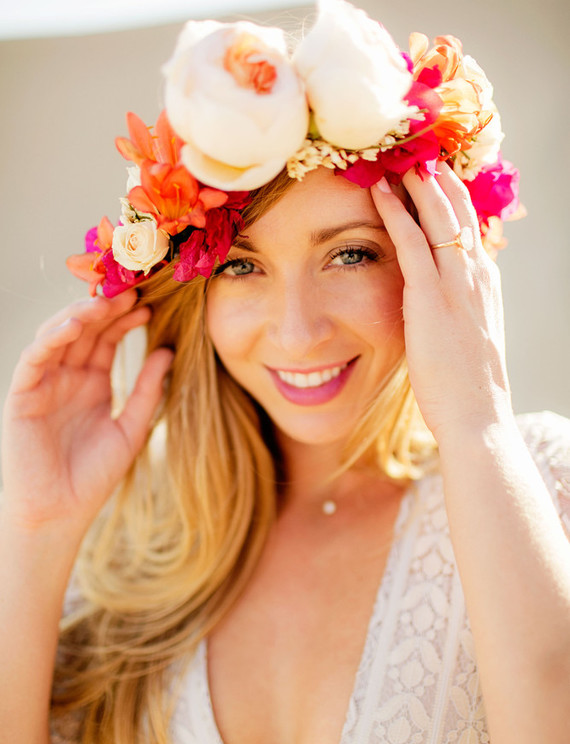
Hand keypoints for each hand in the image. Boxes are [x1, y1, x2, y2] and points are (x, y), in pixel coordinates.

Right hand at [2, 290, 172, 534]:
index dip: (125, 318)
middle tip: (131, 288)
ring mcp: (44, 383)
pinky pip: (36, 358)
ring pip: (59, 335)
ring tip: (107, 300)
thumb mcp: (132, 428)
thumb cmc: (94, 476)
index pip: (107, 338)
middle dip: (106, 307)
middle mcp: (67, 376)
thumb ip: (148, 390)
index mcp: (93, 382)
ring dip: (80, 314)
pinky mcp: (23, 394)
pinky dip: (53, 338)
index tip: (150, 302)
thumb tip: (169, 350)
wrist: (59, 513)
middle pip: (85, 329)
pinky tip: (75, 324)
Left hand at [371, 163, 513, 445]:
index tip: (437, 173)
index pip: (469, 227)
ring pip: (439, 217)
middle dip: (439, 177)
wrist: (478, 416)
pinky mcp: (431, 299)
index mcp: (484, 284)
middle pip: (459, 212)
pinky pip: (411, 244)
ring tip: (399, 154)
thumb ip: (459, 312)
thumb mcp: (470, 339)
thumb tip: (444, 303)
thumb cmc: (468, 387)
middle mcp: (476, 276)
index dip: (453, 197)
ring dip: (419, 182)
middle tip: (418, 148)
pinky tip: (379, 191)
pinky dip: (394, 213)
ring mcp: (456, 285)